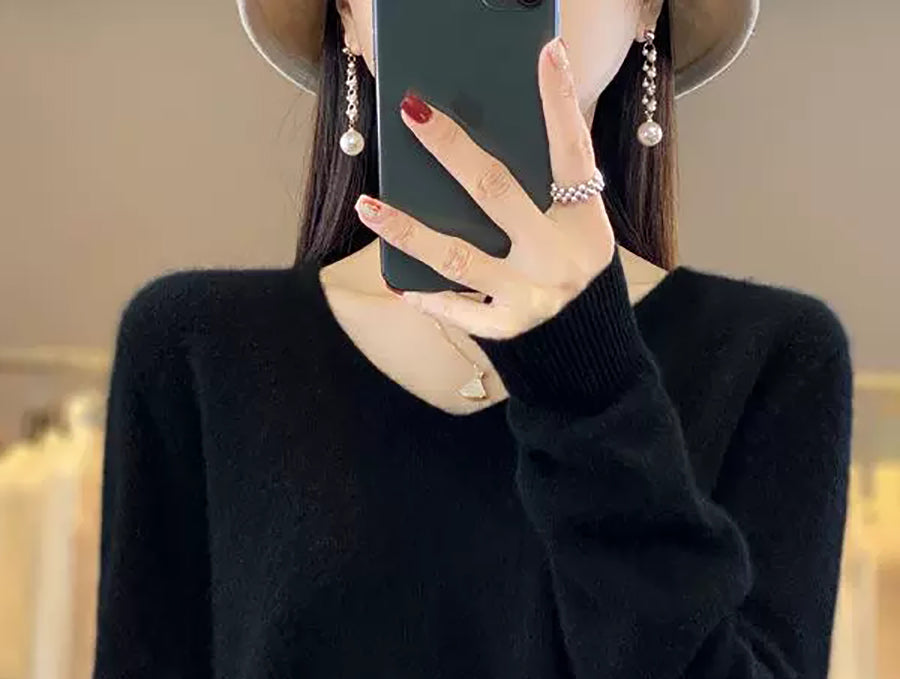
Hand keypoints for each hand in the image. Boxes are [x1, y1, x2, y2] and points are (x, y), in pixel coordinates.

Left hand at [353, 37, 615, 340]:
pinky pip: (457, 309)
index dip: (559, 102)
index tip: (545, 52)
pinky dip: (425, 296)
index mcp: (583, 220)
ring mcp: (532, 296)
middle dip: (451, 150)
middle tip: (411, 112)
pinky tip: (395, 280)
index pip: (572, 151)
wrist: (582, 343)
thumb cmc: (565, 263)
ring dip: (409, 231)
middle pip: (497, 192)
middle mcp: (558, 256)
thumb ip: (544, 181)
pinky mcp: (507, 328)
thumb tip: (492, 123)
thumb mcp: (573, 222)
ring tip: (370, 206)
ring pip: (460, 257)